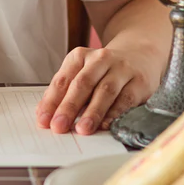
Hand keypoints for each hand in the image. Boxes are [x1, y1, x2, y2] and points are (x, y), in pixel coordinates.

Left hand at [35, 47, 159, 134]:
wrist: (140, 55)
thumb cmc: (103, 71)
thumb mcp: (81, 74)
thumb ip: (63, 93)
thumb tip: (44, 114)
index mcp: (79, 56)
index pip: (62, 80)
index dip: (51, 101)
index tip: (43, 120)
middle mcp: (100, 59)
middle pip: (82, 84)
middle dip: (69, 107)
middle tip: (59, 126)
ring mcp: (122, 69)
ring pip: (105, 91)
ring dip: (92, 112)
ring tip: (82, 129)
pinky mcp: (139, 81)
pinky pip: (126, 99)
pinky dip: (115, 113)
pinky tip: (106, 125)